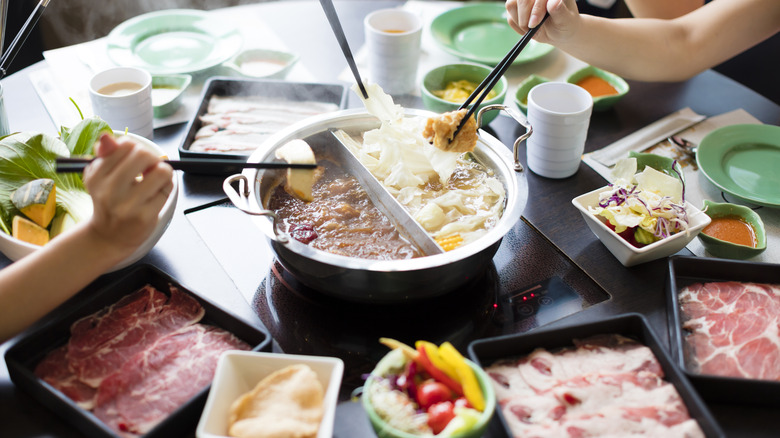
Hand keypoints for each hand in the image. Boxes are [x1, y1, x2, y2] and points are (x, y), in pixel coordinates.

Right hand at [82, 134, 173, 258]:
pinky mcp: (145, 217)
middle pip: (144, 155)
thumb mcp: (99, 176)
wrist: (108, 237)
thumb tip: (107, 137)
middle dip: (152, 157)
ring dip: (163, 171)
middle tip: (149, 167)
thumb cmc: (109, 201)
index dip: (136, 148)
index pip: (125, 146)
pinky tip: (157, 193)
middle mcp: (109, 191)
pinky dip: (166, 187)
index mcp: (96, 176)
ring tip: (154, 179)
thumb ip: (105, 154)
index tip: (136, 158)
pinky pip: (167, 190)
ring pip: (161, 171)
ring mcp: (128, 205)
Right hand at [505, 0, 579, 43]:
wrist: (559, 31)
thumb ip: (560, 11)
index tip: (534, 23)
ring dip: (520, 20)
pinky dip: (517, 25)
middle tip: (531, 28)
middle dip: (524, 16)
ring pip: (511, 4)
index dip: (535, 8)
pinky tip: (528, 28)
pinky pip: (509, 14)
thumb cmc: (565, 24)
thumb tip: (553, 2)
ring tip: (532, 28)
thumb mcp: (566, 20)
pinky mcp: (516, 5)